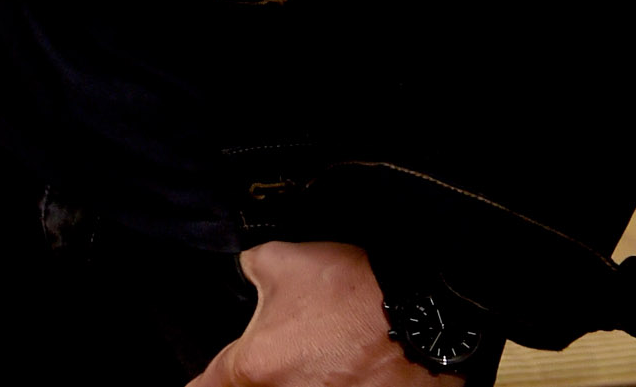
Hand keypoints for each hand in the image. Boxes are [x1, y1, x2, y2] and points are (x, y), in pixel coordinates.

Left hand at [189, 242, 458, 386]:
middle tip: (285, 353)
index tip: (209, 377)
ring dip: (306, 377)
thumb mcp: (284, 261)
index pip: (208, 385)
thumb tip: (248, 274)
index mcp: (256, 368)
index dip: (206, 380)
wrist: (429, 310)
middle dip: (262, 375)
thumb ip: (253, 272)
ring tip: (329, 356)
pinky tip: (351, 367)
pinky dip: (340, 381)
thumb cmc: (355, 288)